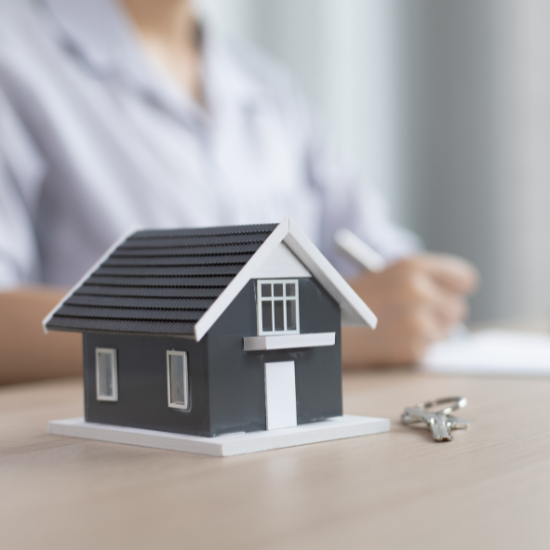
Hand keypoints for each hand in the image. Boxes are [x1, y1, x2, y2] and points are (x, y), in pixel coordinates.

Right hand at [342, 253, 478, 367]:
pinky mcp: (412, 348)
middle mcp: (419, 291)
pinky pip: (429, 349)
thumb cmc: (353, 299)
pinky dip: (413, 348)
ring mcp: (417, 321)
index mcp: (412, 267)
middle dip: (440, 314)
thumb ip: (423, 280)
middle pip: (457, 308)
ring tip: (396, 327)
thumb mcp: (387, 274)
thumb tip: (455, 296)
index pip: (463, 278)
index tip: (448, 294)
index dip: (455, 288)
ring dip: (428, 333)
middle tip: (413, 315)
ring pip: (446, 332)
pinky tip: (390, 340)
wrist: (324, 326)